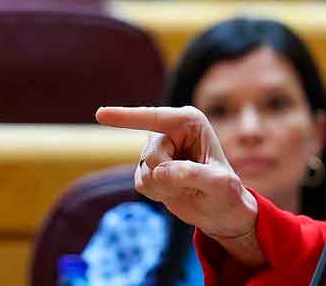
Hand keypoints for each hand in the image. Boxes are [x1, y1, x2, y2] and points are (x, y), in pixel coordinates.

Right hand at [96, 106, 263, 264]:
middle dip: (172, 176)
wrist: (220, 210)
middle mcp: (170, 130)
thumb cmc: (225, 192)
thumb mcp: (219, 184)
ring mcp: (156, 148)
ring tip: (187, 186)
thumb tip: (160, 171)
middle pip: (152, 155)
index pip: (154, 118)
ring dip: (166, 187)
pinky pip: (140, 183)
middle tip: (195, 181)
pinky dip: (157, 193)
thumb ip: (193, 174)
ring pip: (144, 172)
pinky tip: (175, 191)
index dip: (126, 117)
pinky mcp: (146, 167)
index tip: (99, 114)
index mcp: (190, 121)